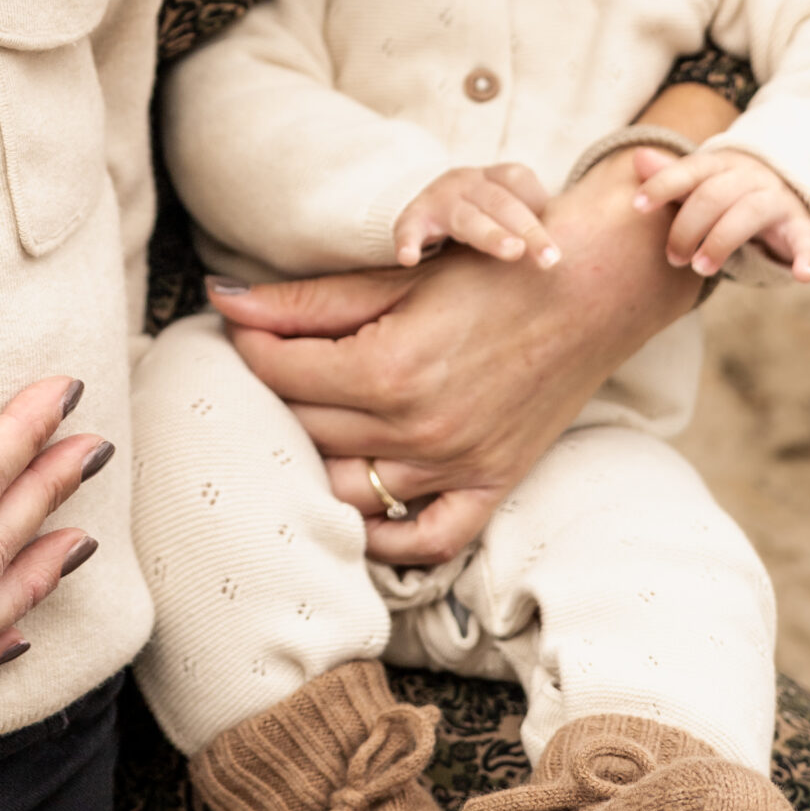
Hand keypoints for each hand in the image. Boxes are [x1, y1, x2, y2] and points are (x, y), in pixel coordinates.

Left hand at [206, 143, 697, 565]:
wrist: (587, 291)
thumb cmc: (490, 271)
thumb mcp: (393, 277)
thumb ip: (305, 300)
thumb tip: (222, 298)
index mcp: (387, 371)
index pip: (279, 373)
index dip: (249, 344)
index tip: (241, 324)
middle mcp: (417, 430)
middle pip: (305, 428)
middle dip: (275, 394)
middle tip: (270, 366)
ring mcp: (454, 467)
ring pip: (347, 488)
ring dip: (314, 457)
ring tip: (305, 421)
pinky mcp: (489, 486)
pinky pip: (424, 539)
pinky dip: (384, 534)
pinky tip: (358, 505)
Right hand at [393, 162, 558, 269]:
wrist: (427, 202)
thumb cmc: (483, 212)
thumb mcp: (507, 207)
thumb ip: (536, 220)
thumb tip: (589, 251)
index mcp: (495, 177)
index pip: (520, 181)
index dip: (540, 207)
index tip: (561, 242)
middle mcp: (468, 182)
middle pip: (502, 202)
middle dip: (528, 229)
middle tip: (549, 257)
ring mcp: (439, 198)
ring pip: (466, 216)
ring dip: (490, 234)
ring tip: (511, 252)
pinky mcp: (413, 217)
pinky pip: (408, 227)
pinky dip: (408, 240)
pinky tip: (410, 258)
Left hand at [632, 144, 809, 280]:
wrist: (786, 192)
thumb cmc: (729, 193)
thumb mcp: (700, 184)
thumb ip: (669, 176)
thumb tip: (638, 157)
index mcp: (721, 164)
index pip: (689, 170)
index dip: (662, 185)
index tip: (637, 206)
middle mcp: (750, 177)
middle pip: (714, 195)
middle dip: (687, 228)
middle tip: (673, 258)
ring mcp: (778, 200)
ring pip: (749, 214)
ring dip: (720, 243)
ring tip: (700, 269)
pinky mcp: (802, 225)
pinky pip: (805, 238)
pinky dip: (804, 255)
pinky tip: (800, 275)